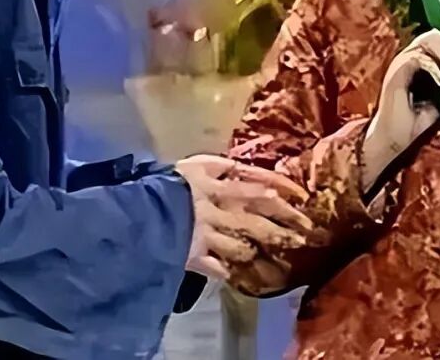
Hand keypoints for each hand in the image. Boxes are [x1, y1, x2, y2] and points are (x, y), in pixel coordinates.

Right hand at [175, 155, 312, 280]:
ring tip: (282, 254)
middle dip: (283, 222)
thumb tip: (242, 172)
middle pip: (257, 215)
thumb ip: (218, 168)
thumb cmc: (162, 182)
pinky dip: (228, 269)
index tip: (301, 195)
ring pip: (243, 243)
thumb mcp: (191, 166)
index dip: (280, 186)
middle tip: (306, 231)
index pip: (256, 180)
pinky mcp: (195, 256)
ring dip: (264, 247)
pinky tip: (238, 273)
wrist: (134, 214)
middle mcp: (217, 207)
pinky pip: (217, 266)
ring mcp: (208, 234)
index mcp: (215, 181)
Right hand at [361, 30, 439, 190]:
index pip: (436, 42)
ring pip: (425, 41)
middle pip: (432, 35)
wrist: (392, 139)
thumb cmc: (410, 123)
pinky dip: (433, 67)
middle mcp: (406, 59)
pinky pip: (416, 57)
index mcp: (415, 64)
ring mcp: (400, 64)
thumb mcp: (436, 103)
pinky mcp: (395, 73)